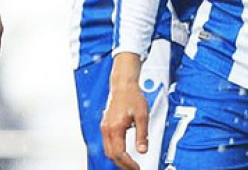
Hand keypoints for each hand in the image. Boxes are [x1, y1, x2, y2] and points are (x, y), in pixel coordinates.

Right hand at [101, 53, 149, 169]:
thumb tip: (143, 150)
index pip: (119, 153)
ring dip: (118, 159)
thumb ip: (142, 134)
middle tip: (133, 169)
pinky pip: (108, 143)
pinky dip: (115, 151)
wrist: (123, 85)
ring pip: (108, 150)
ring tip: (130, 164)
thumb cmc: (133, 97)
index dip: (128, 163)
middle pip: (111, 155)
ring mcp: (105, 127)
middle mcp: (107, 129)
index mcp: (115, 128)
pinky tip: (123, 153)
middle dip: (122, 164)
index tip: (136, 167)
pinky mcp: (106, 126)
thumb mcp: (142, 116)